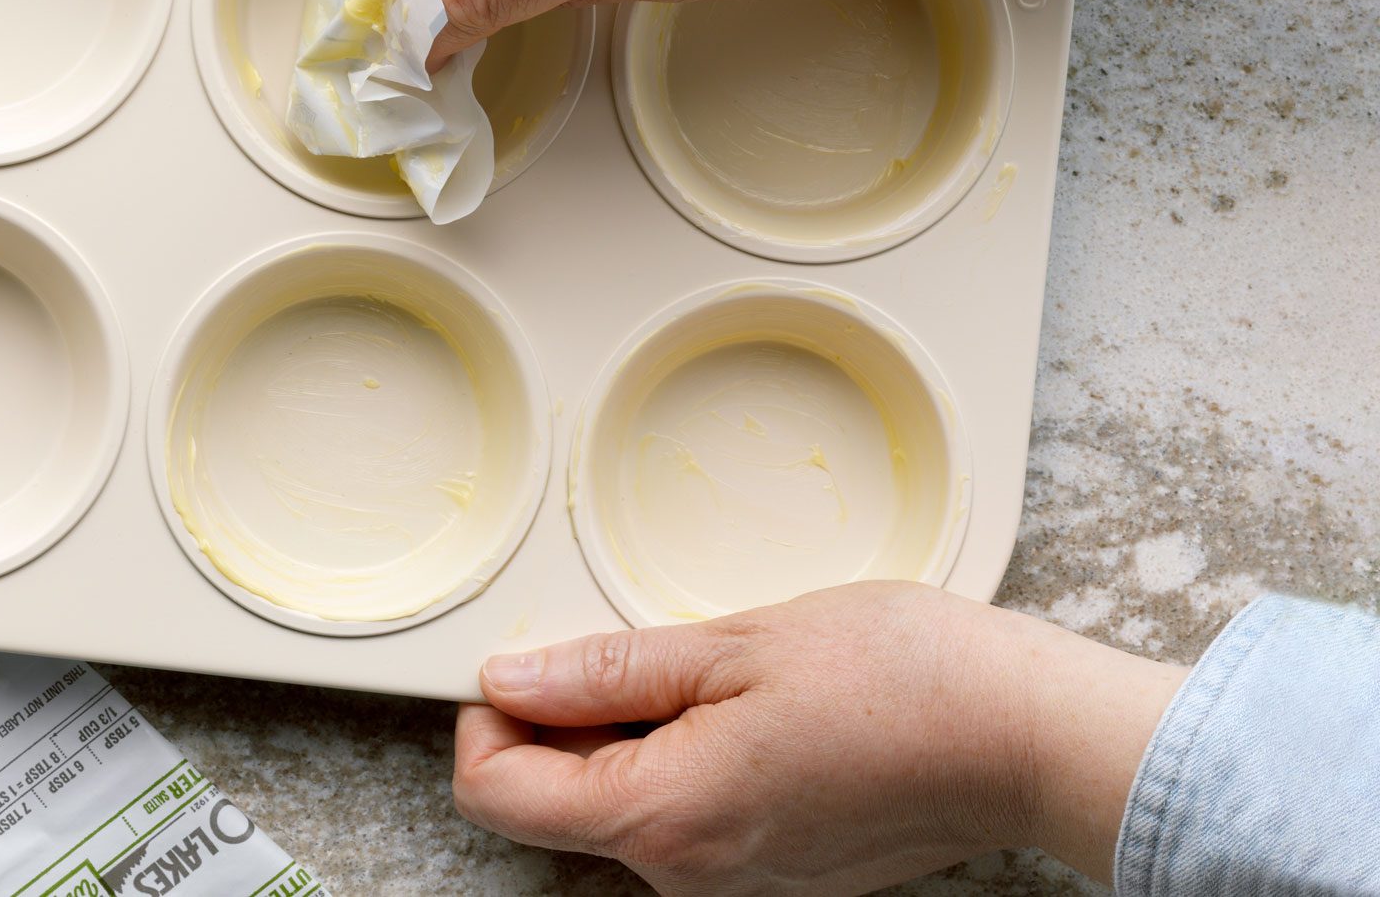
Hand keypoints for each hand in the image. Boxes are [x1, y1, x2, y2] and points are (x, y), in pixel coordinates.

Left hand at [452, 582, 1185, 894]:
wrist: (1027, 737)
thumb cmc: (900, 679)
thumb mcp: (734, 646)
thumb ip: (605, 672)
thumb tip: (507, 678)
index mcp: (664, 819)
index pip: (497, 794)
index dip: (487, 718)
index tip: (523, 658)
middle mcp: (689, 874)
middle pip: (557, 801)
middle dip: (566, 717)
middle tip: (638, 641)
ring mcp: (734, 882)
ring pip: (625, 803)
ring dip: (634, 730)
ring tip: (714, 667)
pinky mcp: (774, 871)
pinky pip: (687, 814)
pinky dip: (686, 754)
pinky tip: (749, 704)